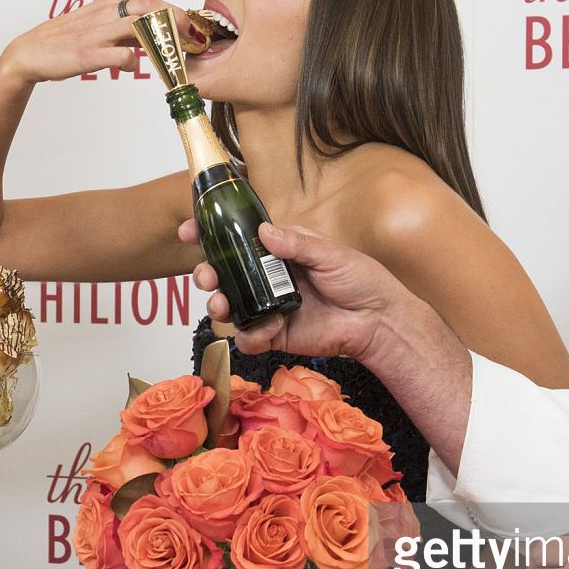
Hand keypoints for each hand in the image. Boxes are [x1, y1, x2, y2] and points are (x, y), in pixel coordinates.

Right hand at [0, 0, 203, 86]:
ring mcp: (97, 32)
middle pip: (152, 7)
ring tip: (177, 52)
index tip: (194, 29)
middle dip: (179, 20)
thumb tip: (153, 41)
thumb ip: (127, 32)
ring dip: (163, 39)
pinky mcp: (88, 53)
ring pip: (140, 26)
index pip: (152, 1)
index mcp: (111, 4)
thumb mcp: (99, 29)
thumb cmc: (66, 42)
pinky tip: (132, 67)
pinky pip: (120, 55)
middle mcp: (106, 13)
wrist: (30, 54)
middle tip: (196, 37)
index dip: (177, 13)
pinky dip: (133, 60)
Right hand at [181, 219, 437, 365]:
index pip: (238, 239)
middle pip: (225, 273)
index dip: (210, 233)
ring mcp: (268, 307)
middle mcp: (268, 278)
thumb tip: (264, 232)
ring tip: (220, 304)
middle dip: (206, 273)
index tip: (190, 230)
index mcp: (279, 251)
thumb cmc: (360, 280)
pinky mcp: (275, 335)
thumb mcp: (331, 254)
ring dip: (218, 304)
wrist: (378, 321)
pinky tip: (260, 332)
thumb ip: (297, 244)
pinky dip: (248, 336)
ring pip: (229, 306)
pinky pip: (250, 337)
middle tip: (206, 275)